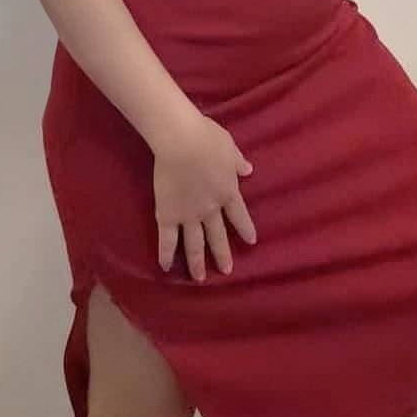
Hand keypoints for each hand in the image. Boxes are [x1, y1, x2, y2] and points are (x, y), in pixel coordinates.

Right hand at [152, 109, 256, 282]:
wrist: (181, 141)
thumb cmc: (207, 137)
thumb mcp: (229, 146)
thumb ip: (237, 161)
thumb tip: (249, 170)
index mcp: (228, 191)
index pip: (239, 215)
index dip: (245, 228)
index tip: (251, 241)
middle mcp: (210, 209)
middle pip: (217, 236)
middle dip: (222, 254)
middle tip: (226, 270)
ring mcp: (188, 215)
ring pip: (194, 244)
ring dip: (197, 262)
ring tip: (199, 278)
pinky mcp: (167, 215)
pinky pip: (167, 240)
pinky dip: (166, 254)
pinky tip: (166, 267)